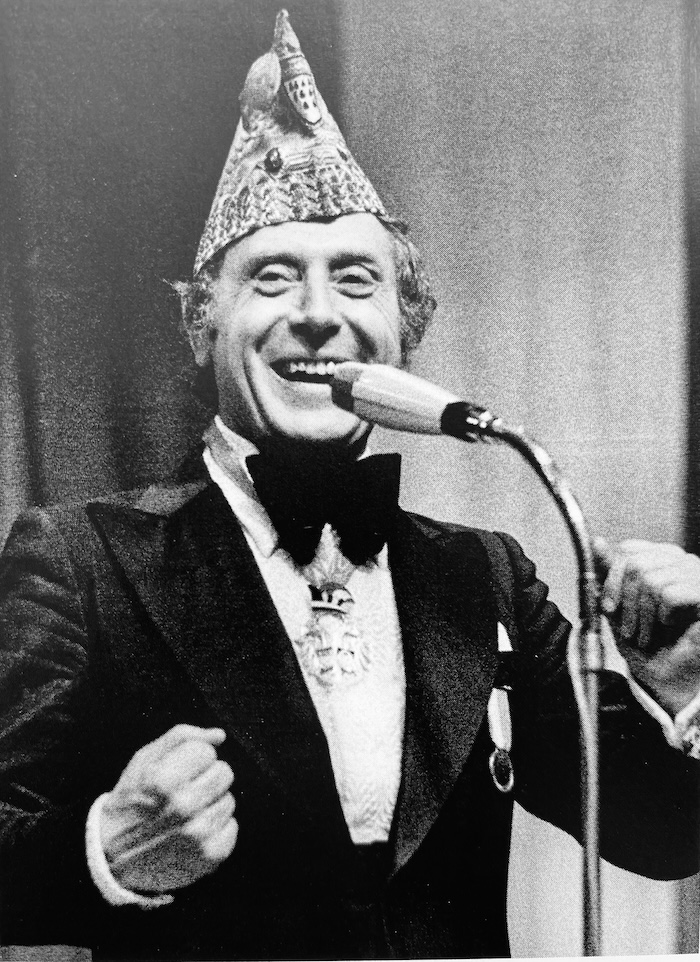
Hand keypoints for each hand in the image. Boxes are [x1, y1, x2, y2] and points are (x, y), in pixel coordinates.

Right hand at [100, 724, 237, 893]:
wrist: (113, 856)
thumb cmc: (131, 799)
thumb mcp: (144, 760)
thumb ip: (182, 737)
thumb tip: (219, 736)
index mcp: (163, 780)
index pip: (206, 751)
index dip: (192, 759)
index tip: (176, 772)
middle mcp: (182, 807)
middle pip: (224, 772)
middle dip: (205, 778)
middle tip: (183, 792)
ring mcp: (198, 834)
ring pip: (228, 799)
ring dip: (210, 804)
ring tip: (185, 814)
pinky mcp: (210, 856)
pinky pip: (232, 827)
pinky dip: (216, 828)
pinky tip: (193, 832)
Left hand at [595, 537, 699, 714]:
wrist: (668, 681)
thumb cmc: (647, 647)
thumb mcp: (618, 608)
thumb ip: (608, 576)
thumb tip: (597, 543)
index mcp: (663, 561)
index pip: (629, 550)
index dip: (612, 578)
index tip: (609, 607)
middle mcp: (684, 563)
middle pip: (636, 563)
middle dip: (624, 600)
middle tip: (628, 628)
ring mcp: (698, 578)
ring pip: (651, 579)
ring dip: (642, 615)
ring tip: (646, 635)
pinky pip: (670, 593)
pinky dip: (662, 616)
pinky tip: (670, 628)